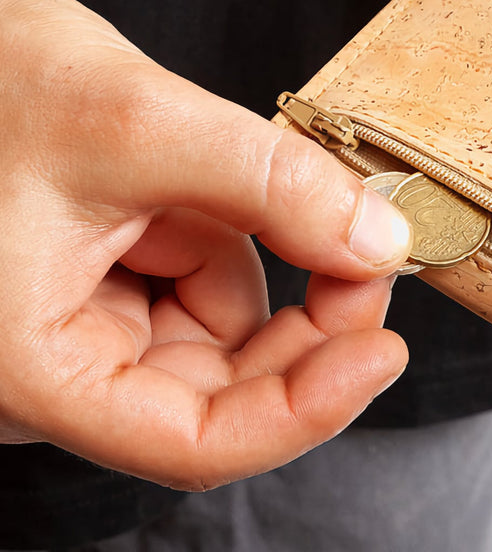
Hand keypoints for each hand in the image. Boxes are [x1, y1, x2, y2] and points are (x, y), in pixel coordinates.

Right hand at [0, 0, 411, 489]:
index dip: (306, 408)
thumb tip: (378, 241)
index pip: (195, 440)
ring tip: (214, 169)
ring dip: (254, 251)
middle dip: (305, 321)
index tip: (384, 352)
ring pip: (221, 324)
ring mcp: (83, 324)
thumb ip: (270, 186)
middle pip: (222, 389)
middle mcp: (58, 364)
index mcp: (35, 366)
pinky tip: (202, 176)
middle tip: (367, 248)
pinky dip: (230, 230)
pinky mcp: (105, 282)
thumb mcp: (141, 124)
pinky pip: (197, 279)